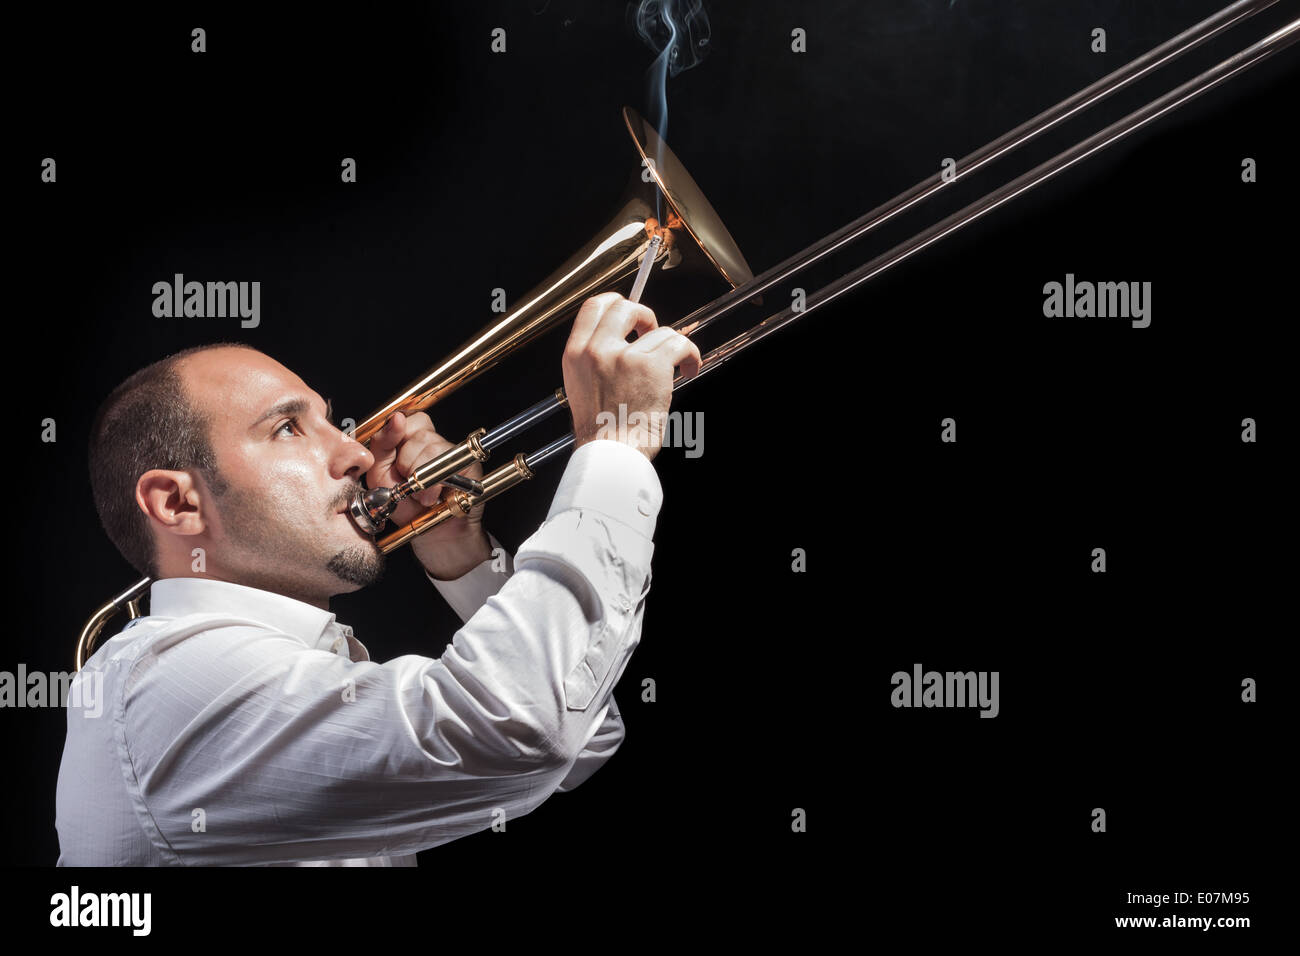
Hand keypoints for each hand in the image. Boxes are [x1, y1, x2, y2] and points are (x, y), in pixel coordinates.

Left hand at [365, 411, 489, 577]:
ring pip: (432, 446)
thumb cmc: (406, 505)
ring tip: (422, 494)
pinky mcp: (468, 463)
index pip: (405, 419)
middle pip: (418, 430)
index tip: (392, 451)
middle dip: (406, 460)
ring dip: (421, 475)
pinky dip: (436, 482)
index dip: (396, 432)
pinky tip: (435, 494)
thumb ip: (381, 445)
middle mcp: (433, 441)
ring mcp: (453, 451)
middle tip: (408, 482)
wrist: (432, 533)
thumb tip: (396, 419)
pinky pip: (448, 461)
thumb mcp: (380, 475)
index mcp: (410, 439)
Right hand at [562, 292, 701, 461]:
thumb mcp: (581, 387)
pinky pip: (679, 343)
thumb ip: (594, 360)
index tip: (630, 314)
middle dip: (644, 316)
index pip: (593, 307)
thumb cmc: (602, 432)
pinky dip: (689, 356)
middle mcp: (596, 350)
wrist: (610, 454)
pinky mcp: (651, 366)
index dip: (616, 303)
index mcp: (575, 354)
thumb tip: (621, 341)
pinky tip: (688, 369)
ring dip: (672, 346)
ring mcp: (624, 356)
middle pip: (624, 307)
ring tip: (676, 366)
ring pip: (659, 330)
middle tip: (651, 333)